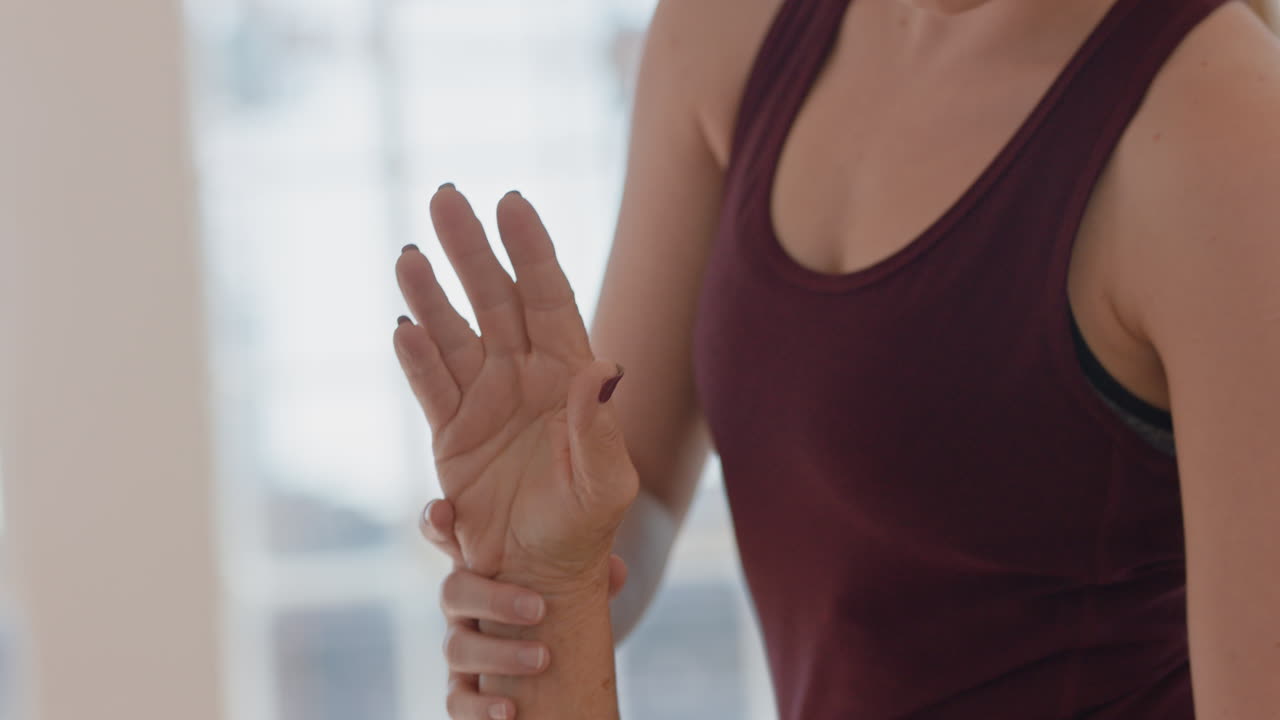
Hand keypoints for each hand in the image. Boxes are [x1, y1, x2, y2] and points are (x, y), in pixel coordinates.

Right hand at [393, 185, 638, 585]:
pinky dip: (415, 358)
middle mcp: (525, 375)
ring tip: (409, 257)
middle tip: (444, 196)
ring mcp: (484, 400)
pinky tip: (402, 327)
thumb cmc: (589, 524)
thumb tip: (604, 370)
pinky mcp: (451, 433)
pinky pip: (430, 385)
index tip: (511, 202)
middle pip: (494, 298)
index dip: (531, 249)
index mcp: (569, 373)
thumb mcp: (606, 482)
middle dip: (470, 248)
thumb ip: (599, 428)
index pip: (550, 296)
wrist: (544, 571)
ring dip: (430, 295)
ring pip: (453, 333)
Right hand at [420, 499, 627, 718]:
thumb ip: (590, 568)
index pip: (444, 533)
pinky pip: (457, 701)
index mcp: (480, 562)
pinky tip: (509, 711)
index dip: (437, 521)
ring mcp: (461, 644)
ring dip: (499, 654)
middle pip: (452, 592)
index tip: (446, 512)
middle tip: (539, 609)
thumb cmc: (559, 593)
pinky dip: (480, 708)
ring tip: (542, 660)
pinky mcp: (465, 689)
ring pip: (456, 647)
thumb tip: (617, 571)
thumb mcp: (574, 574)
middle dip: (494, 599)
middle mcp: (462, 601)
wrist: (559, 649)